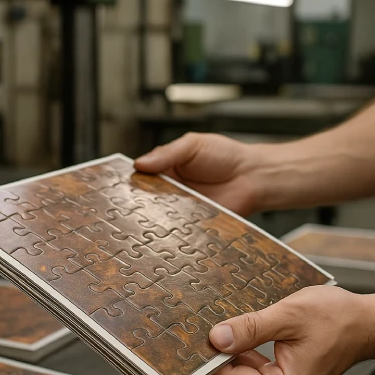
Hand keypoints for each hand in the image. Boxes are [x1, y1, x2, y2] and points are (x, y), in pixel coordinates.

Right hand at [135, 133, 265, 216]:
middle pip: (146, 199)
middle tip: (134, 203)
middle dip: (139, 202)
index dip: (131, 181)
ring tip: (151, 216)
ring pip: (159, 216)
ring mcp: (179, 208)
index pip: (140, 176)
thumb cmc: (226, 156)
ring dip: (154, 218)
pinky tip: (169, 227)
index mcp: (166, 168)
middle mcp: (170, 190)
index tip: (123, 185)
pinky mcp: (191, 224)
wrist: (252, 177)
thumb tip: (140, 163)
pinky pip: (176, 229)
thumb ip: (167, 153)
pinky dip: (172, 230)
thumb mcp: (192, 145)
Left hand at [208, 285, 371, 374]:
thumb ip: (250, 329)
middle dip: (222, 353)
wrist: (366, 324)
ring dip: (234, 351)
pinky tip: (247, 333)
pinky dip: (245, 352)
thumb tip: (218, 338)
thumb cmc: (338, 320)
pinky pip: (253, 371)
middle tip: (216, 322)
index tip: (201, 336)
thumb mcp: (289, 316)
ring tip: (237, 324)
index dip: (212, 358)